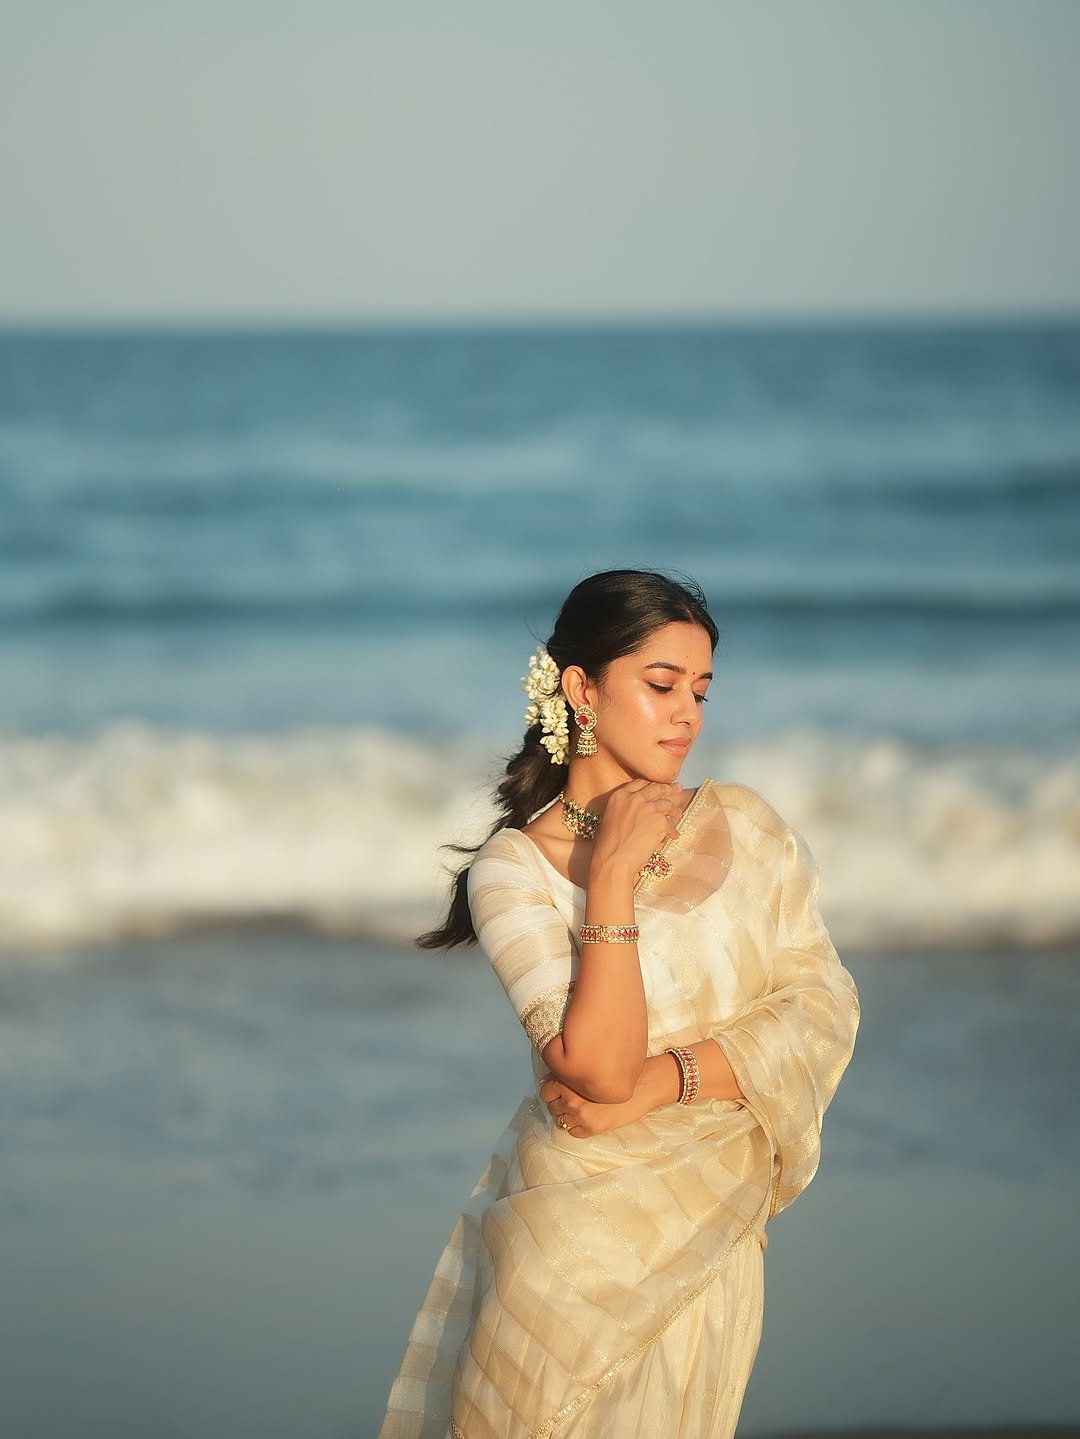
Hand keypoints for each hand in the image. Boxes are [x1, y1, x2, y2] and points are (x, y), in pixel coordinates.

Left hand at [537, 1071, 652, 1137]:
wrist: (644, 1084)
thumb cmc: (619, 1071)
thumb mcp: (591, 1067)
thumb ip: (569, 1072)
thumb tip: (546, 1080)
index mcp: (569, 1081)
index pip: (545, 1091)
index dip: (551, 1091)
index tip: (558, 1092)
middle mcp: (571, 1099)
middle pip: (552, 1107)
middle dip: (559, 1104)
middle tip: (572, 1100)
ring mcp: (581, 1115)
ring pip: (561, 1121)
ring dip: (568, 1116)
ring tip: (582, 1110)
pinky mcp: (592, 1128)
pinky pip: (573, 1133)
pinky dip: (578, 1127)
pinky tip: (589, 1118)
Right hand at [590, 779, 682, 878]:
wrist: (613, 860)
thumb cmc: (607, 846)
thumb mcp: (609, 819)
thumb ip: (623, 809)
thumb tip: (639, 812)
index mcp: (620, 796)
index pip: (640, 783)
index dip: (651, 785)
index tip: (658, 786)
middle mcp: (635, 798)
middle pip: (657, 788)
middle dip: (668, 788)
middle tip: (677, 788)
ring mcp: (649, 808)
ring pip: (667, 804)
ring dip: (674, 811)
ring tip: (677, 815)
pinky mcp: (660, 821)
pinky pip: (671, 824)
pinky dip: (673, 831)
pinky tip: (673, 836)